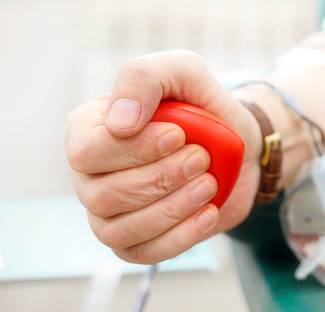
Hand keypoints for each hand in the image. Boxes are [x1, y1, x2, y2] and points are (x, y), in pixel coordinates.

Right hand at [65, 50, 261, 263]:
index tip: (178, 134)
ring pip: (119, 230)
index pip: (86, 150)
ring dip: (172, 209)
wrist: (239, 144)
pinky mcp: (135, 241)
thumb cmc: (203, 104)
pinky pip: (142, 254)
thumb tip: (118, 124)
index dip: (134, 148)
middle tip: (202, 158)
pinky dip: (180, 237)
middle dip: (162, 178)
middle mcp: (89, 174)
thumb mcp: (182, 71)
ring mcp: (107, 212)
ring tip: (208, 184)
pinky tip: (207, 212)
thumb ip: (144, 78)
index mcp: (89, 129)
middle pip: (103, 195)